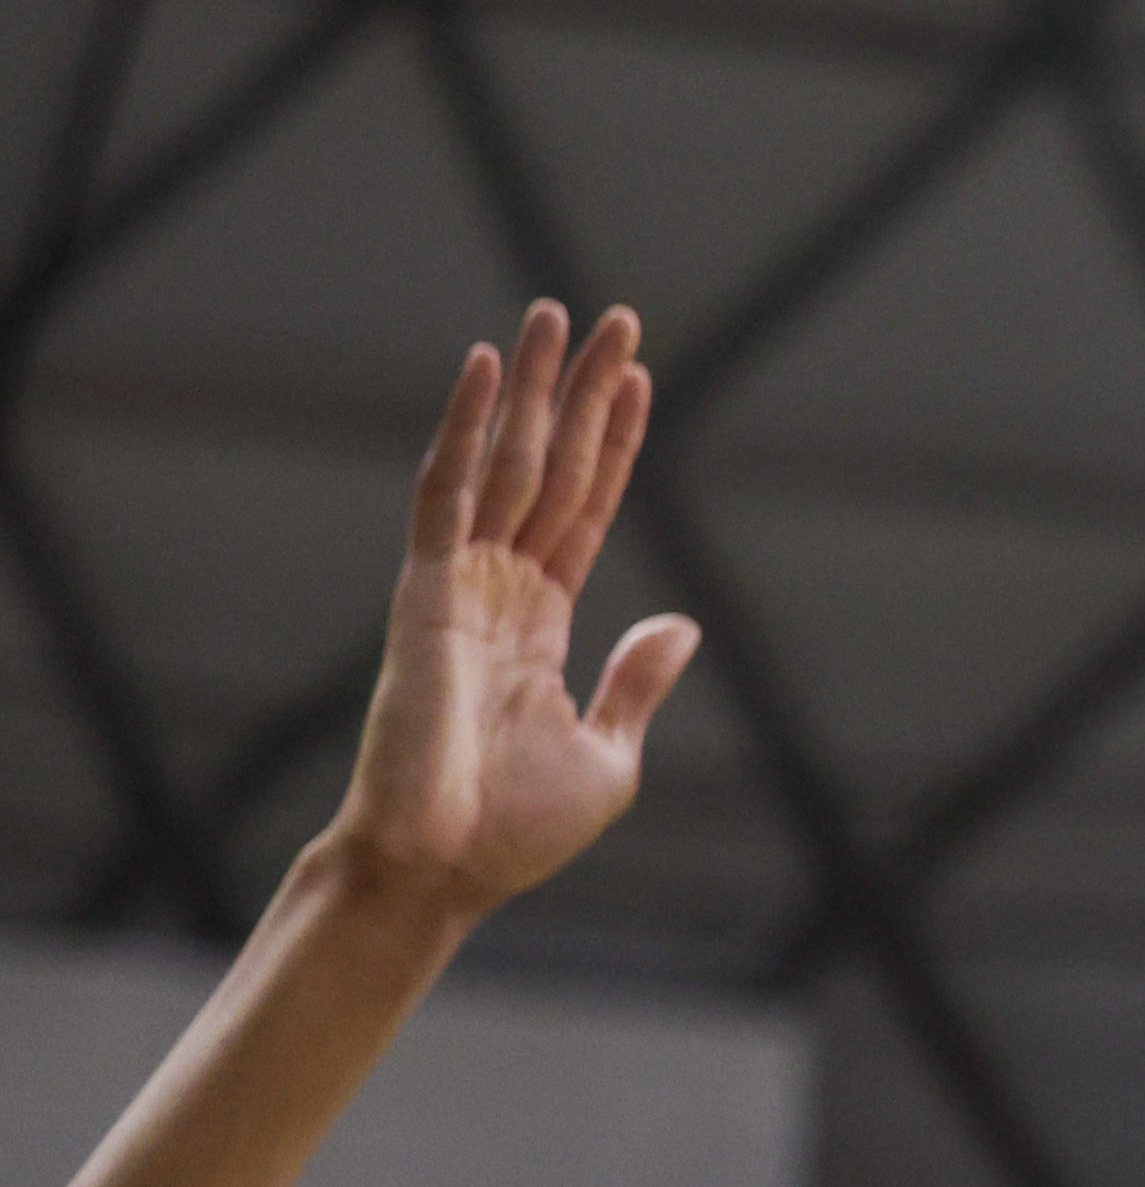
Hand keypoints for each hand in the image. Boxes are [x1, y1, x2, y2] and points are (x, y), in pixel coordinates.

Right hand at [325, 305, 699, 917]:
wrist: (441, 871)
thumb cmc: (513, 833)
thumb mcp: (608, 755)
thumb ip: (637, 681)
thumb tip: (679, 623)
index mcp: (542, 622)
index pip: (587, 509)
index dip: (613, 444)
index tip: (640, 378)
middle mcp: (499, 589)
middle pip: (552, 467)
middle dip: (580, 393)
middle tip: (613, 315)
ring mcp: (460, 585)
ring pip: (505, 462)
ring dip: (532, 389)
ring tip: (557, 315)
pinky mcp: (424, 592)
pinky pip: (447, 493)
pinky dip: (464, 429)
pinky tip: (485, 370)